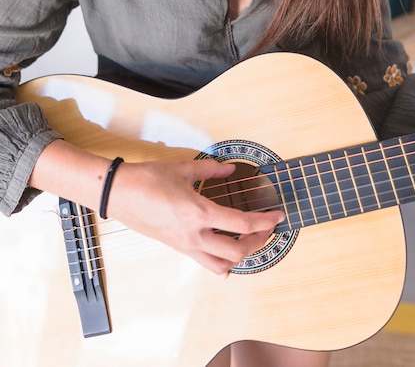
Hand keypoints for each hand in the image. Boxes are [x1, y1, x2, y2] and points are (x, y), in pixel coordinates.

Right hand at [107, 158, 284, 274]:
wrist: (118, 193)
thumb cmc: (147, 179)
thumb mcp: (183, 169)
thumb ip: (212, 169)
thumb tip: (230, 168)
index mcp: (199, 212)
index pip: (242, 224)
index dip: (265, 221)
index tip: (278, 216)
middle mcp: (195, 235)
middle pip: (238, 251)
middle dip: (258, 240)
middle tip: (266, 227)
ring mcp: (185, 245)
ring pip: (223, 264)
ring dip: (241, 255)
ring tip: (248, 239)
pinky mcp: (177, 248)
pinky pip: (205, 264)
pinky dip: (221, 263)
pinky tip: (225, 251)